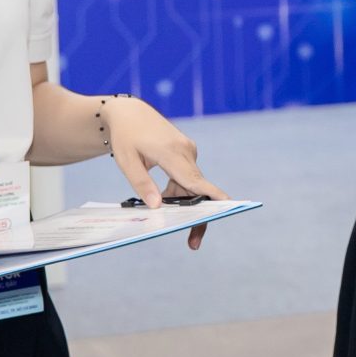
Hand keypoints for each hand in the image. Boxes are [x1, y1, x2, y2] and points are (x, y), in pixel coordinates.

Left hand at [101, 96, 230, 247]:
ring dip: (181, 202)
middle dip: (197, 214)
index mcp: (171, 153)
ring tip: (161, 211)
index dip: (212, 194)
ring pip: (192, 184)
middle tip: (192, 243)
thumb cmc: (126, 136)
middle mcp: (187, 151)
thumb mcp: (126, 162)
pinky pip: (187, 177)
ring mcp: (189, 151)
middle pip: (197, 189)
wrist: (130, 112)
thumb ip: (142, 184)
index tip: (229, 205)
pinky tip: (162, 194)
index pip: (195, 180)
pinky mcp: (187, 152)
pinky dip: (178, 190)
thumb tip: (158, 206)